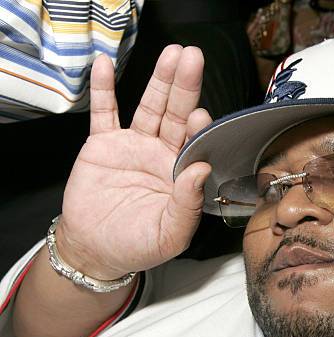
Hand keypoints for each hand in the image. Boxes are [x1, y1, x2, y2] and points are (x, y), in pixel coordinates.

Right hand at [57, 46, 211, 278]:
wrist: (96, 249)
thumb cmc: (139, 245)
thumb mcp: (170, 234)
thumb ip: (188, 205)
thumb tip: (201, 169)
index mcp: (182, 173)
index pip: (195, 143)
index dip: (199, 128)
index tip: (201, 116)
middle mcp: (163, 153)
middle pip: (177, 114)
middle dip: (185, 87)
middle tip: (193, 58)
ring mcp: (134, 145)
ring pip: (150, 107)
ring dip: (159, 81)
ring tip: (171, 55)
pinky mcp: (104, 143)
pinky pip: (105, 112)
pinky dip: (104, 89)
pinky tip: (105, 64)